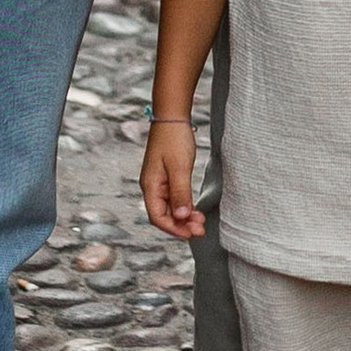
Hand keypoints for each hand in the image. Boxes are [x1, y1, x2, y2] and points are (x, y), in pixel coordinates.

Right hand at [141, 117, 204, 238]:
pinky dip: (184, 206)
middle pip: (163, 215)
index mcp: (150, 186)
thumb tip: (181, 217)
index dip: (174, 229)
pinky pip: (174, 199)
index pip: (158, 217)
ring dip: (184, 217)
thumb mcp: (180, 167)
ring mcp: (158, 182)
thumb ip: (180, 193)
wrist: (172, 117)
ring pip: (170, 208)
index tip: (192, 233)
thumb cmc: (174, 139)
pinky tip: (195, 210)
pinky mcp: (166, 177)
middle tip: (201, 229)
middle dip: (181, 225)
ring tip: (201, 221)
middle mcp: (151, 187)